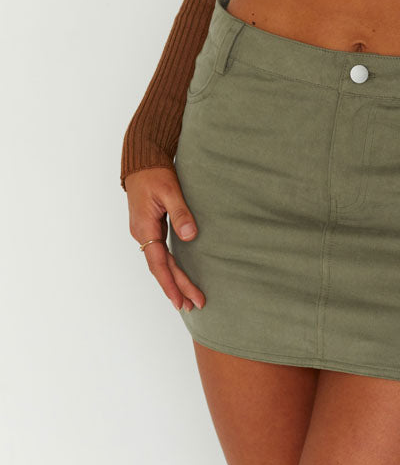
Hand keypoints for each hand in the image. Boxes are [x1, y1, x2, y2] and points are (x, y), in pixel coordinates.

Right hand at [124, 166, 205, 311]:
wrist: (141, 160)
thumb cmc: (154, 173)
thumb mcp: (170, 190)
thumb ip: (180, 213)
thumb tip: (190, 236)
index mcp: (145, 228)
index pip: (159, 264)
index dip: (171, 284)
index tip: (180, 301)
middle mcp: (142, 234)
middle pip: (161, 267)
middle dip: (177, 287)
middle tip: (194, 305)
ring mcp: (145, 231)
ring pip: (161, 262)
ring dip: (174, 279)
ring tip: (188, 298)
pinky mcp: (150, 227)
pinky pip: (160, 253)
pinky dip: (170, 266)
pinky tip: (178, 275)